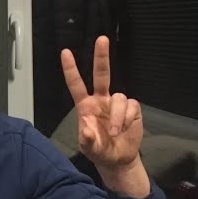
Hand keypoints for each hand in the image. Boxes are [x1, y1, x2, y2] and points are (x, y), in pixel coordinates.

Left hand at [60, 36, 141, 169]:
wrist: (118, 159)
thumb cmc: (99, 150)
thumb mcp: (89, 148)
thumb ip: (87, 140)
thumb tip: (86, 130)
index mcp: (85, 105)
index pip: (76, 84)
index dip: (71, 69)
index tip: (65, 52)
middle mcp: (101, 99)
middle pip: (102, 73)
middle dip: (101, 56)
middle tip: (101, 39)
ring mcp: (116, 103)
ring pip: (119, 97)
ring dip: (118, 117)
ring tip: (116, 132)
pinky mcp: (132, 108)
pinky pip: (131, 107)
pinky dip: (127, 119)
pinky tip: (125, 129)